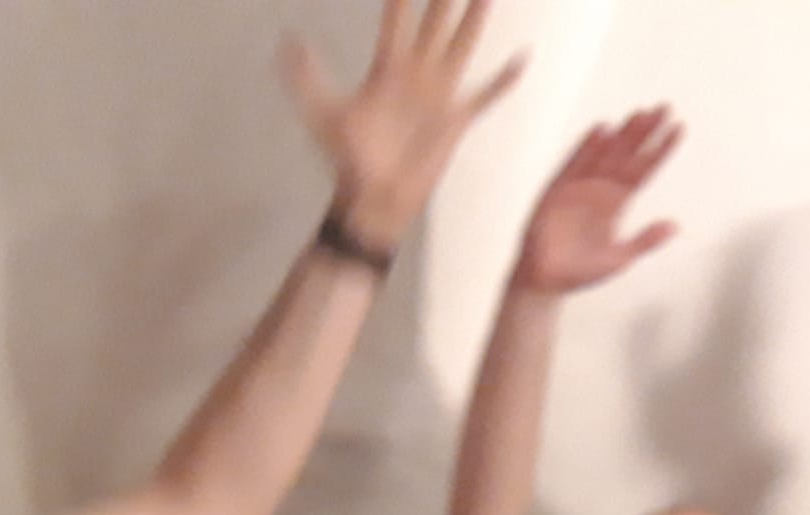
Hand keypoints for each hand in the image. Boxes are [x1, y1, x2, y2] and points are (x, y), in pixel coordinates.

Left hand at [281, 0, 524, 249]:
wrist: (375, 201)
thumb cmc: (349, 161)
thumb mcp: (323, 115)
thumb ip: (306, 78)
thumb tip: (288, 42)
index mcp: (387, 69)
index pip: (397, 18)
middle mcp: (416, 75)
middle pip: (435, 23)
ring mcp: (438, 96)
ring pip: (461, 47)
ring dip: (475, 21)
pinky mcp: (456, 121)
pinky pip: (485, 96)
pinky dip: (503, 81)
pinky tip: (521, 59)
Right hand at [513, 107, 682, 293]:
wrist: (545, 281)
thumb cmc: (580, 271)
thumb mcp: (620, 258)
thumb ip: (645, 240)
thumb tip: (675, 225)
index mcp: (617, 202)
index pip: (644, 170)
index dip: (661, 150)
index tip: (678, 128)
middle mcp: (601, 189)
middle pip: (627, 154)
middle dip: (645, 132)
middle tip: (664, 108)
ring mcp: (580, 186)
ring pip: (605, 154)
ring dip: (622, 134)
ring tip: (640, 114)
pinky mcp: (558, 190)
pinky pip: (574, 164)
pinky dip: (587, 148)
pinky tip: (602, 131)